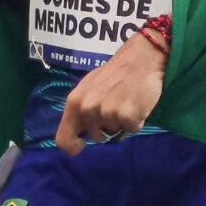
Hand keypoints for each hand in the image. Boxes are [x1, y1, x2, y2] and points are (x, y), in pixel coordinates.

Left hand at [54, 31, 166, 155]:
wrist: (141, 58)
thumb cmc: (114, 73)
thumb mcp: (89, 88)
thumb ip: (81, 109)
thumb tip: (79, 133)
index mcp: (74, 102)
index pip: (64, 139)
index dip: (73, 147)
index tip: (83, 145)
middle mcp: (87, 108)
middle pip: (96, 137)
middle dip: (106, 128)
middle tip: (115, 108)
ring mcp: (107, 112)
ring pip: (114, 134)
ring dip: (121, 124)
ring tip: (126, 103)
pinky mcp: (127, 115)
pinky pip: (131, 130)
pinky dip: (136, 121)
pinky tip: (137, 104)